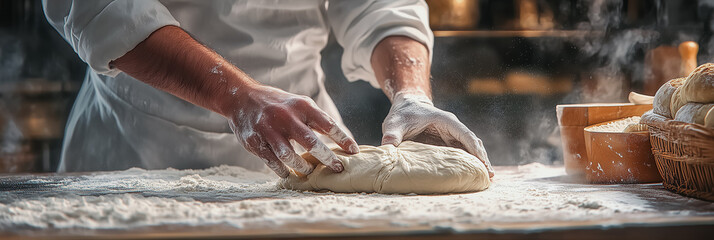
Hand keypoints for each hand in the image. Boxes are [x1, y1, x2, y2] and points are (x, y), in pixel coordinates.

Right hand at [227, 85, 358, 177]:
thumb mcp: (299, 104)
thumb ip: (317, 119)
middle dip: (327, 158)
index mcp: (301, 106)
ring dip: (303, 167)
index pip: (327, 124)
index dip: (343, 139)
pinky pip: (272, 162)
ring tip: (309, 171)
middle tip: (338, 168)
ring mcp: (269, 130)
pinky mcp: (255, 142)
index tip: (355, 152)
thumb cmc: (278, 105)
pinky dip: (283, 170)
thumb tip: (342, 140)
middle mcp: (286, 117)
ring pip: (290, 156)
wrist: (242, 98)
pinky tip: (289, 172)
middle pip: (311, 142)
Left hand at [381, 92, 493, 176]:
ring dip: (477, 163)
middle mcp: (452, 129)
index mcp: (445, 121)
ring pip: (470, 150)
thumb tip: (387, 148)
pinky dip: (467, 165)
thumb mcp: (395, 123)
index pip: (465, 134)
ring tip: (484, 180)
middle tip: (488, 177)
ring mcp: (451, 137)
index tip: (481, 162)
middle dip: (481, 159)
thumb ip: (392, 135)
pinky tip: (471, 177)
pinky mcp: (447, 145)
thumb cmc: (402, 114)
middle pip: (473, 144)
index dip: (474, 149)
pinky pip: (461, 155)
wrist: (406, 107)